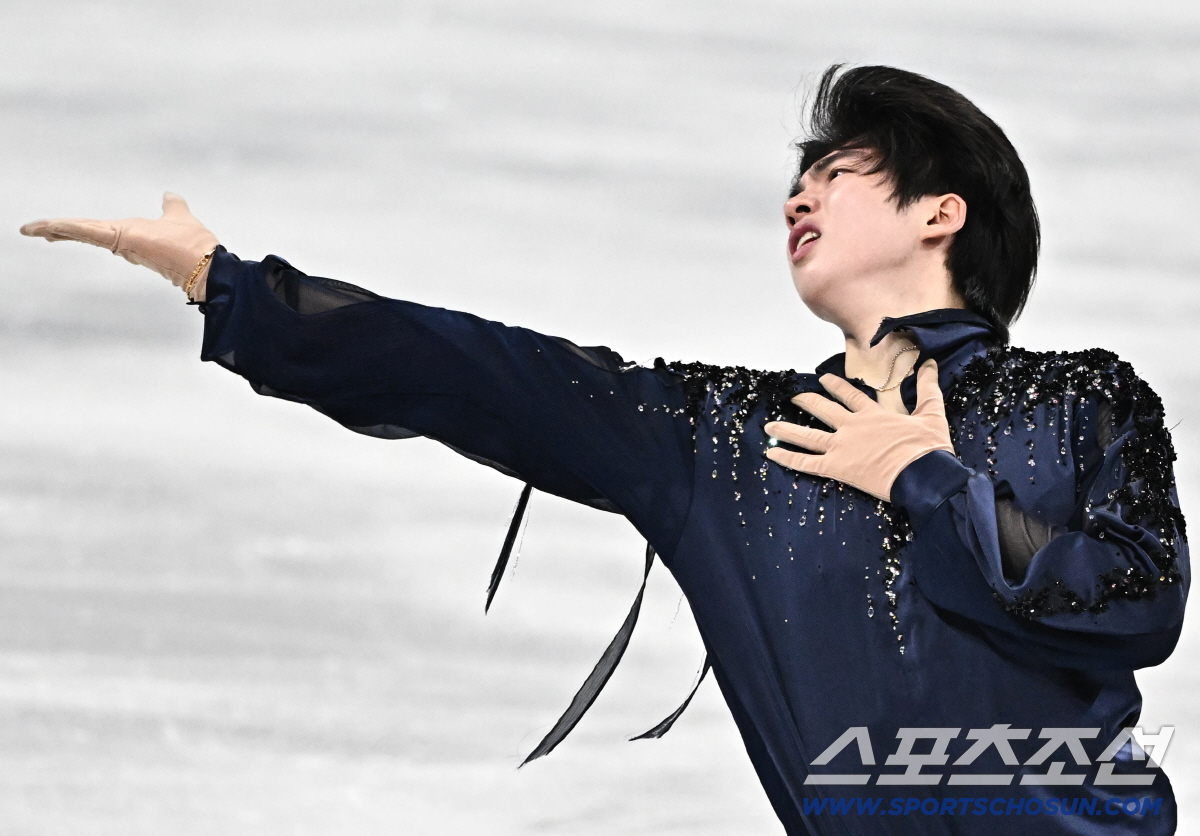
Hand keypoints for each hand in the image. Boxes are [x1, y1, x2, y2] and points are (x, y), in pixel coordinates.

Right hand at [20, 193, 219, 300]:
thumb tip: (169, 195)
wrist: (207, 267)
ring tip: (32, 228)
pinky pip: (92, 233)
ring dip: (57, 228)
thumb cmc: (195, 246)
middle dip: (58, 230)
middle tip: (31, 230)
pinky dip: (72, 228)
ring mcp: (123, 242)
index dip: (77, 228)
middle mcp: (125, 239)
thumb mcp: (180, 216)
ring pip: (84, 232)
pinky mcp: (123, 242)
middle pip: (85, 231)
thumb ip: (173, 207)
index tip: (57, 228)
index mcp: (133, 233)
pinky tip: (51, 226)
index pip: (98, 229)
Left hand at [763, 359, 954, 501]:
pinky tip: (772, 453)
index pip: (850, 395)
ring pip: (808, 435)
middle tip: (794, 396)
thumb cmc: (929, 448)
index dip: (836, 386)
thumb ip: (927, 388)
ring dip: (787, 429)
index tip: (823, 379)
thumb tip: (931, 364)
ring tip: (769, 426)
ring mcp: (842, 446)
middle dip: (807, 402)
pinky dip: (788, 458)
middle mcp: (852, 426)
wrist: (924, 475)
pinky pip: (806, 462)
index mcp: (873, 414)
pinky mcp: (837, 467)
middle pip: (823, 410)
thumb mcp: (931, 414)